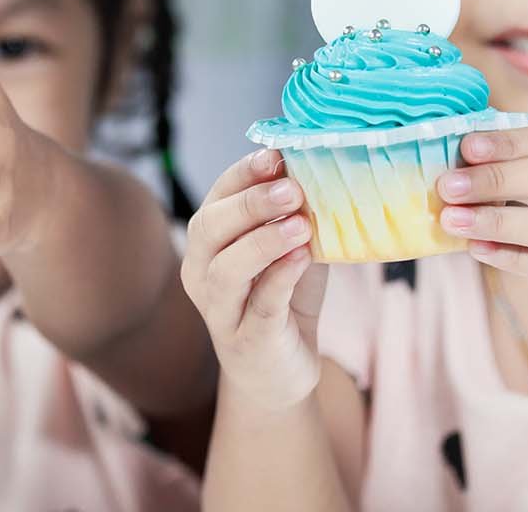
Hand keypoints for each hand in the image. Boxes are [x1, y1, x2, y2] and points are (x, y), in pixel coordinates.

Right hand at [181, 149, 324, 411]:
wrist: (279, 372)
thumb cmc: (283, 298)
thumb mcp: (291, 249)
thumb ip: (297, 215)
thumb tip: (326, 169)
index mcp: (208, 241)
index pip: (218, 196)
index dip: (244, 173)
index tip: (276, 155)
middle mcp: (201, 273)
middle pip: (211, 228)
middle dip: (251, 203)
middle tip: (291, 188)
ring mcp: (220, 310)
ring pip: (226, 269)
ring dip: (263, 241)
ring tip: (301, 224)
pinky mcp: (247, 341)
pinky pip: (259, 305)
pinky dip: (280, 278)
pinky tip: (302, 258)